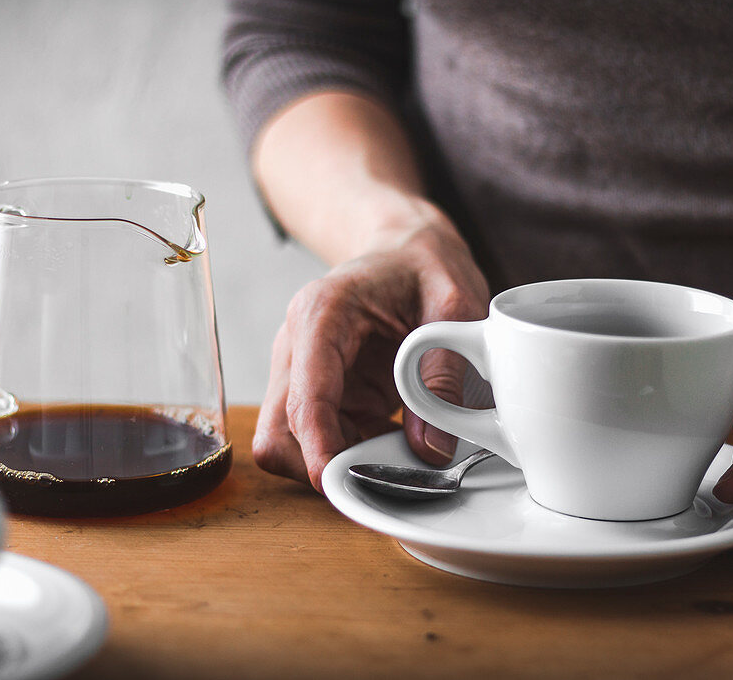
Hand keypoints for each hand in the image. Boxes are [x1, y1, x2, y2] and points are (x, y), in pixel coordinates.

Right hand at [253, 222, 489, 491]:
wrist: (405, 249)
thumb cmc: (425, 267)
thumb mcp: (454, 306)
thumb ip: (444, 374)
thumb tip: (430, 450)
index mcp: (321, 313)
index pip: (303, 396)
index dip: (318, 447)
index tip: (341, 482)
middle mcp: (297, 345)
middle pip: (278, 431)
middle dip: (322, 464)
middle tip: (384, 470)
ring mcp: (300, 371)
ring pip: (289, 444)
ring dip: (337, 461)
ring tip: (394, 448)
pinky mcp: (316, 392)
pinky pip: (317, 440)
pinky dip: (350, 453)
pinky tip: (390, 436)